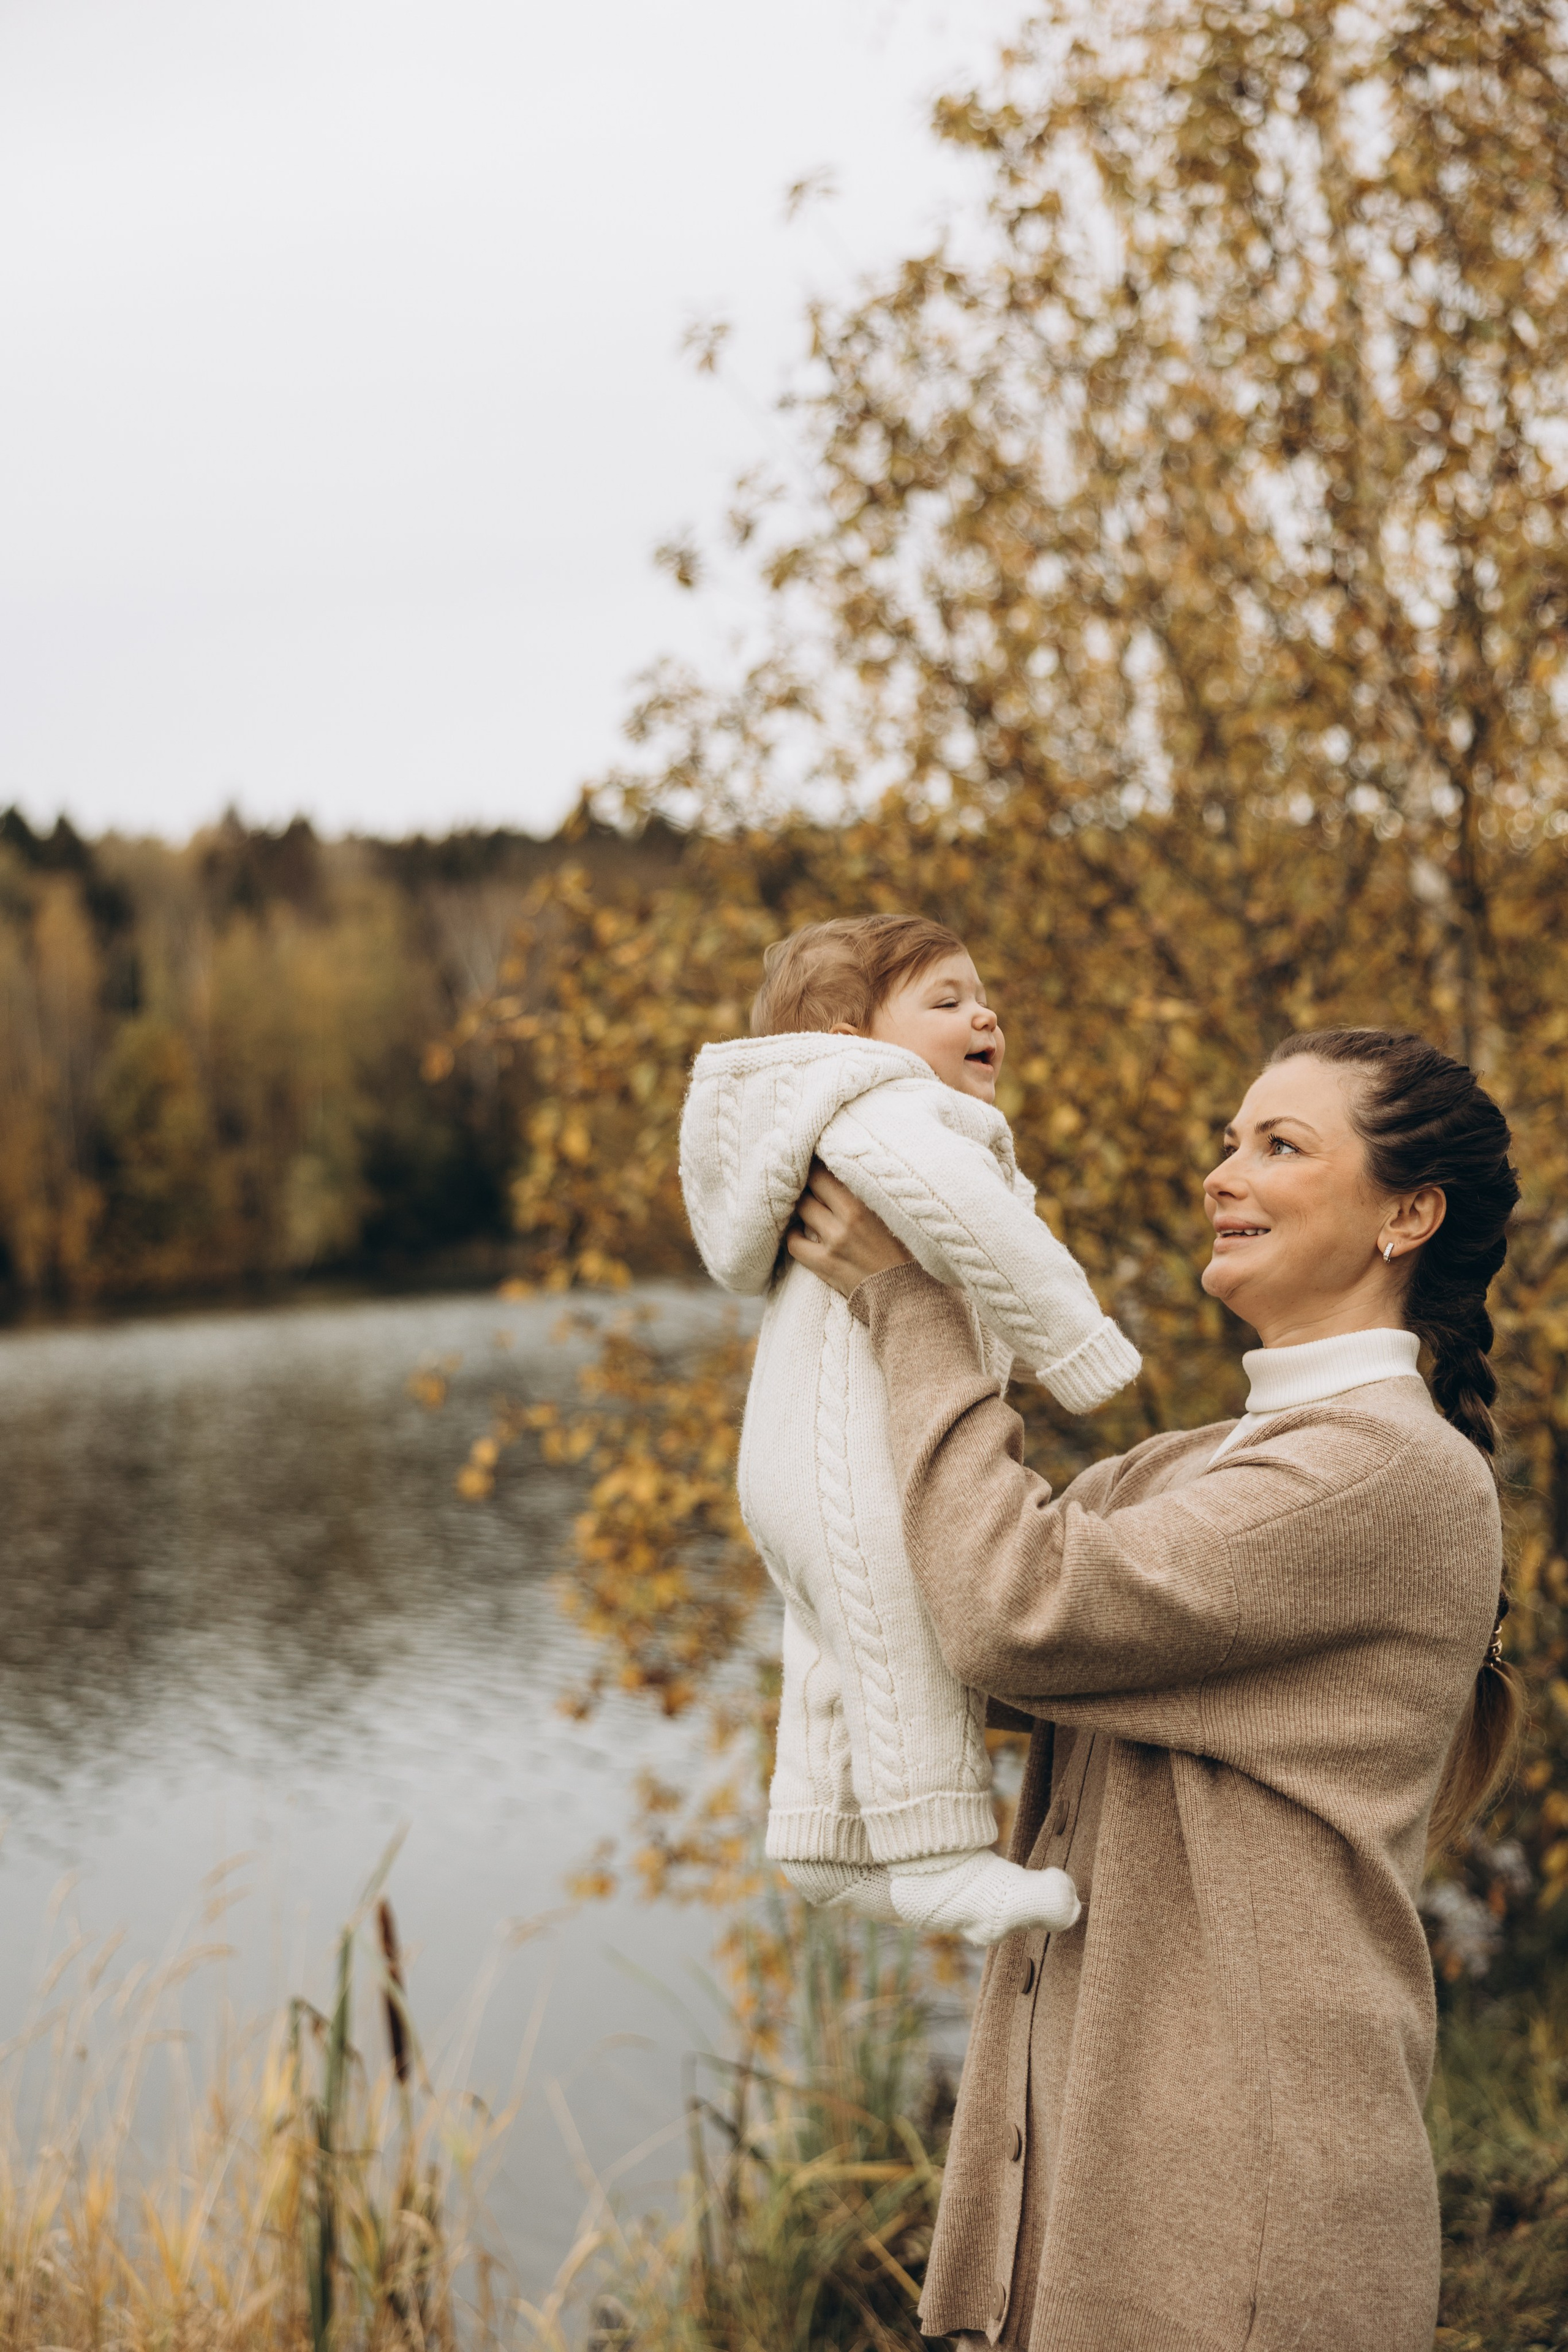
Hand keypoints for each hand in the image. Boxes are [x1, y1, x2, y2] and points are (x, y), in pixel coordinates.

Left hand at [786, 1161, 912, 1298]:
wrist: (907, 1293)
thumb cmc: (906, 1251)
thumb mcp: (893, 1215)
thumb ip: (870, 1194)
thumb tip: (850, 1172)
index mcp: (864, 1205)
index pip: (826, 1173)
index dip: (818, 1165)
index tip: (817, 1162)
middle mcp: (846, 1221)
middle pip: (811, 1187)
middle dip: (808, 1182)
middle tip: (810, 1181)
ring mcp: (833, 1243)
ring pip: (802, 1210)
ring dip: (802, 1205)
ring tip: (806, 1204)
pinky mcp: (824, 1265)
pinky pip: (794, 1244)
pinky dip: (793, 1235)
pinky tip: (799, 1232)